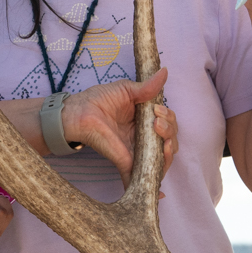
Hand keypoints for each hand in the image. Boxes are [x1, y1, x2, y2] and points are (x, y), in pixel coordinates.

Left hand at [59, 70, 178, 180]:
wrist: (81, 112)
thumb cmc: (99, 100)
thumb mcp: (127, 90)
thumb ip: (147, 87)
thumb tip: (165, 71)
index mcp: (146, 122)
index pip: (170, 125)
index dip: (170, 118)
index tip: (158, 110)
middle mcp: (145, 139)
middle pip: (171, 142)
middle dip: (171, 131)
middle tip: (157, 121)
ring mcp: (138, 152)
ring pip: (164, 159)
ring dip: (169, 149)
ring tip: (160, 136)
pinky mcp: (128, 163)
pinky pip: (145, 178)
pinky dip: (156, 181)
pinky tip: (161, 168)